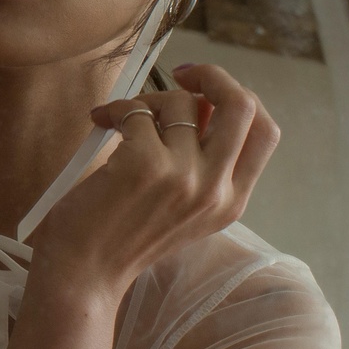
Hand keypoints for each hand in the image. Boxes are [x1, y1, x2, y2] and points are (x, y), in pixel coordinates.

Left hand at [28, 62, 279, 309]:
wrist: (83, 275)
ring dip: (147, 100)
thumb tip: (196, 100)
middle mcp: (216, 191)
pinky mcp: (144, 165)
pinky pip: (138, 110)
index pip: (265, 133)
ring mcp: (183, 177)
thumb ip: (202, 163)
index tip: (209, 89)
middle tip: (181, 73)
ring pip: (182, 102)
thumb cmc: (123, 236)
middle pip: (243, 105)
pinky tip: (101, 122)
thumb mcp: (183, 208)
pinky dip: (116, 108)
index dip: (241, 97)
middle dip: (213, 75)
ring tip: (120, 119)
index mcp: (231, 202)